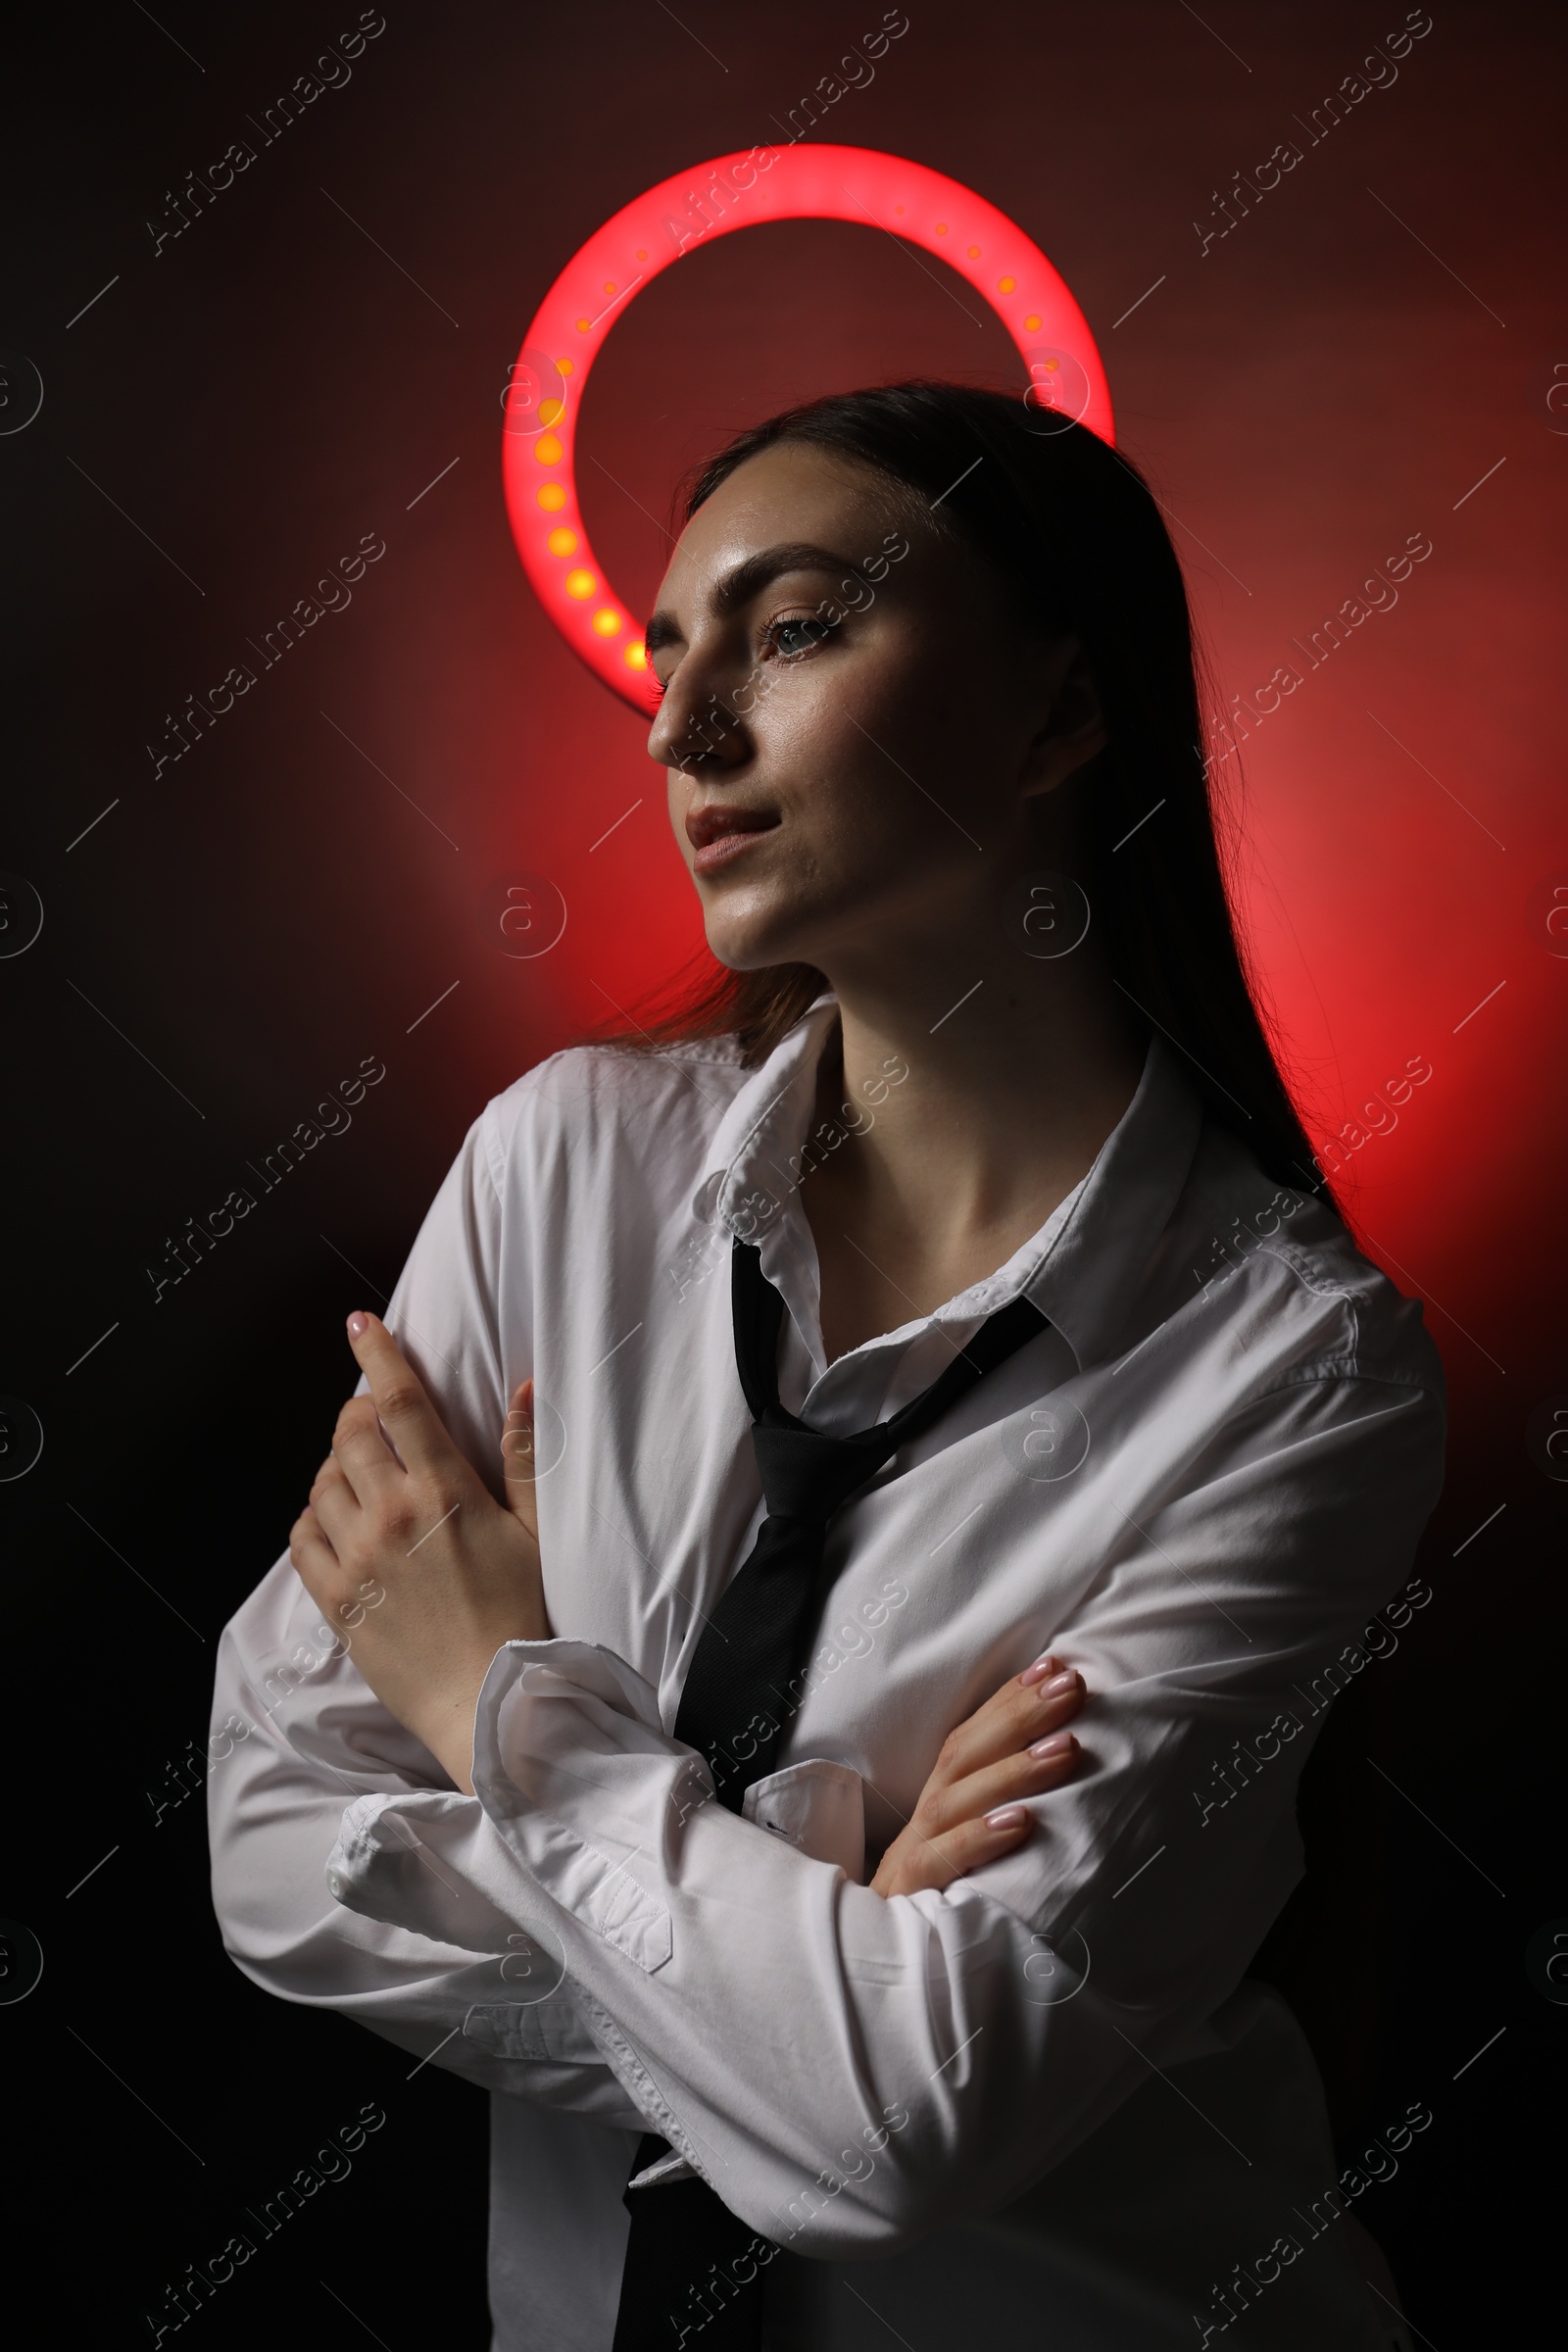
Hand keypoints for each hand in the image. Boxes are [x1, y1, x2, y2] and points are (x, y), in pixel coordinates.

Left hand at [289, 1311, 549, 1792]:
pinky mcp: (334, 1598)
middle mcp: (392, 1515)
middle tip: (378, 1424)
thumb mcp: (534, 1530)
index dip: (378, 1351)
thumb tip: (524, 1389)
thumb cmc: (520, 1614)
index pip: (399, 1400)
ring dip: (337, 1467)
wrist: (486, 1701)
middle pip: (351, 1430)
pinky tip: (339, 1524)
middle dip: (359, 1414)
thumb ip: (521, 1457)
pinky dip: (313, 1518)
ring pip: (321, 1480)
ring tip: (364, 1480)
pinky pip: (301, 1536)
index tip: (360, 1323)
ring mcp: (357, 1557)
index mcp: (444, 1491)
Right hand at [869, 1656, 1085, 1897]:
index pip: (970, 1737)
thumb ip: (1006, 1812)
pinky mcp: (908, 1899)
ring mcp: (910, 1858)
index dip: (1009, 1699)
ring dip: (1012, 1770)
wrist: (879, 1976)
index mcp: (938, 1804)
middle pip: (963, 1756)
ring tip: (1066, 1749)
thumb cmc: (945, 1907)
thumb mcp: (975, 1855)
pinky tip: (1021, 1822)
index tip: (1055, 1667)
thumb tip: (1069, 1768)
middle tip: (1071, 1688)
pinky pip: (939, 1862)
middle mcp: (921, 1821)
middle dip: (1019, 1716)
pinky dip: (979, 1838)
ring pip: (954, 1801)